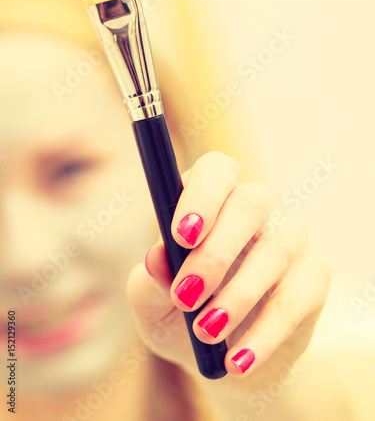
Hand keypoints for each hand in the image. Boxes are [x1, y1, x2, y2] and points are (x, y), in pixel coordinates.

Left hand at [127, 152, 330, 386]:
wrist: (223, 359)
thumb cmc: (181, 318)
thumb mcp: (153, 306)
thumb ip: (149, 282)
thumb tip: (156, 258)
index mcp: (210, 204)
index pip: (216, 170)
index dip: (201, 194)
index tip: (181, 235)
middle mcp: (253, 213)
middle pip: (250, 202)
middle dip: (216, 251)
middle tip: (186, 295)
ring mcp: (288, 240)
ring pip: (276, 250)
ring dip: (237, 296)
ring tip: (205, 333)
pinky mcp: (313, 276)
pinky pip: (296, 298)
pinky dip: (264, 332)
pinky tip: (237, 361)